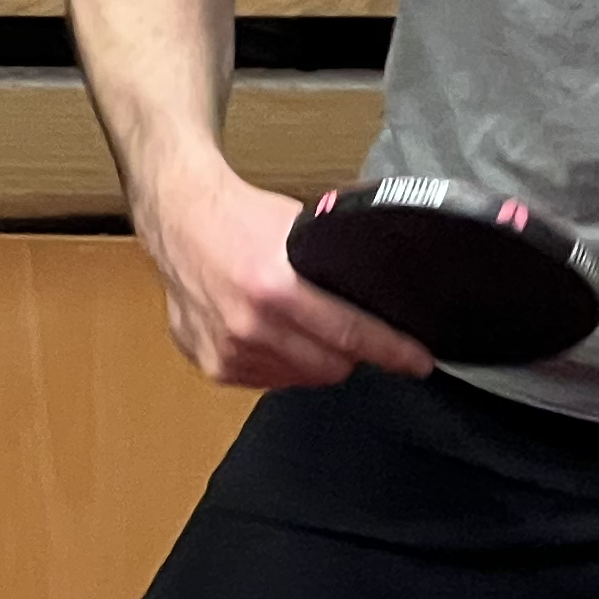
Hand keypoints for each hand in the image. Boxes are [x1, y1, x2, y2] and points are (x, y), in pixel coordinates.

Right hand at [139, 154, 435, 390]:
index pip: (351, 334)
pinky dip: (279, 363)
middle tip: (351, 331)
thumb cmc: (240, 218)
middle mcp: (249, 326)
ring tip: (301, 325)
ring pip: (300, 378)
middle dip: (350, 353)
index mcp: (275, 288)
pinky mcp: (212, 364)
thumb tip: (381, 292)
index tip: (419, 362)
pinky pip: (267, 380)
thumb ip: (332, 266)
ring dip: (312, 360)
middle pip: (330, 367)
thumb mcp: (298, 229)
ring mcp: (227, 350)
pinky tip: (271, 333)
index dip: (392, 352)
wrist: (179, 220)